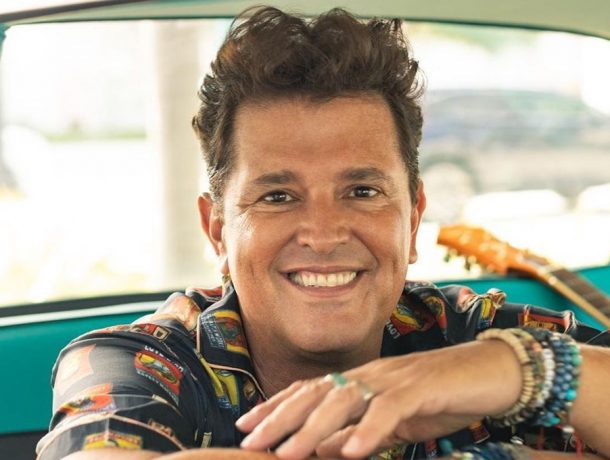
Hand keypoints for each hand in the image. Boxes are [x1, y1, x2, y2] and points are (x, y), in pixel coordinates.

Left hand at [236, 339, 521, 458]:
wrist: (489, 373)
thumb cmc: (440, 398)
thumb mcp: (395, 422)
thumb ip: (361, 434)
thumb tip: (327, 451)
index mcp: (361, 380)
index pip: (310, 391)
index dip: (276, 407)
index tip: (247, 425)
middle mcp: (370, 374)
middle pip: (317, 393)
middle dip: (281, 418)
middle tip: (250, 441)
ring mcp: (393, 378)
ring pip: (345, 398)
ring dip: (315, 427)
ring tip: (289, 453)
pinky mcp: (420, 388)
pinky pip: (390, 408)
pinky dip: (370, 430)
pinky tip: (352, 452)